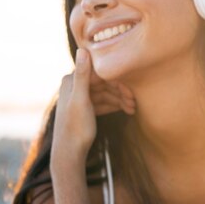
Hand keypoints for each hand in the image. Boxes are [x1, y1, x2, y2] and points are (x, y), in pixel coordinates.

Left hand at [51, 48, 135, 169]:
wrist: (69, 154)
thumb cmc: (75, 129)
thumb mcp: (81, 101)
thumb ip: (82, 76)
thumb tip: (82, 49)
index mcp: (71, 81)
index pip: (100, 73)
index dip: (117, 80)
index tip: (132, 91)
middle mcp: (73, 86)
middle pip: (103, 83)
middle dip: (120, 91)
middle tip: (135, 103)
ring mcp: (79, 97)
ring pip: (105, 93)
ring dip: (119, 99)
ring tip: (133, 109)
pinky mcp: (84, 108)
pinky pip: (102, 102)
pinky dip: (113, 105)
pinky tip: (126, 110)